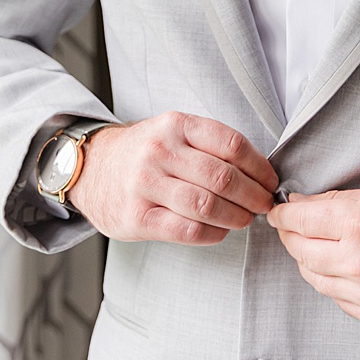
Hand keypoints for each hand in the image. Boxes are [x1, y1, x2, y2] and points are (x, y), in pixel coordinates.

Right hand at [64, 113, 278, 243]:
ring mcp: (144, 184)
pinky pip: (188, 230)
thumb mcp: (172, 133)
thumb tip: (261, 174)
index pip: (231, 144)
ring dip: (236, 217)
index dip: (260, 167)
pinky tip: (218, 230)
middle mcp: (158, 151)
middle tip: (263, 206)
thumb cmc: (142, 154)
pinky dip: (213, 234)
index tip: (269, 182)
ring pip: (207, 206)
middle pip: (223, 177)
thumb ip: (209, 146)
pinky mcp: (136, 217)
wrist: (90, 168)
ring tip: (243, 219)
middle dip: (253, 196)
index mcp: (174, 125)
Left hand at [268, 187, 359, 328]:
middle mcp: (359, 262)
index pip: (298, 221)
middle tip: (294, 229)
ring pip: (314, 278)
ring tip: (319, 248)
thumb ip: (335, 202)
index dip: (283, 215)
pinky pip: (337, 299)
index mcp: (358, 225)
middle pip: (299, 252)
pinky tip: (344, 269)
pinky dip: (333, 283)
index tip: (278, 213)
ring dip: (309, 262)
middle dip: (292, 237)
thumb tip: (298, 204)